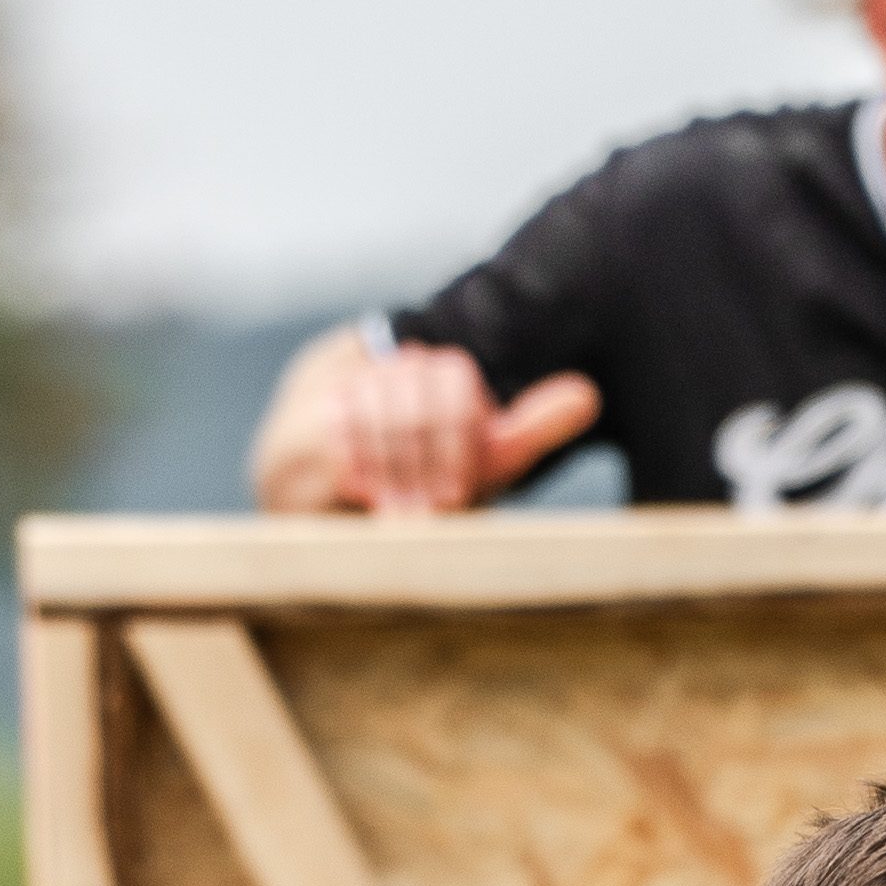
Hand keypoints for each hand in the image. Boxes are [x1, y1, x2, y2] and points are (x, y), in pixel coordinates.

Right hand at [307, 343, 603, 522]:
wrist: (328, 519)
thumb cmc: (420, 488)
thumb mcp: (482, 463)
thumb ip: (528, 428)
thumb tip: (588, 393)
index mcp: (434, 371)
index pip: (453, 378)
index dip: (458, 439)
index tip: (455, 492)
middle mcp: (384, 366)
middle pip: (415, 395)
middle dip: (425, 462)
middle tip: (428, 510)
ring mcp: (337, 388)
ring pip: (375, 410)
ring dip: (393, 472)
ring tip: (400, 514)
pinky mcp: (297, 421)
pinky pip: (336, 435)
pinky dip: (357, 474)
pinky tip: (366, 501)